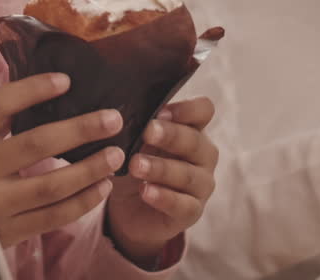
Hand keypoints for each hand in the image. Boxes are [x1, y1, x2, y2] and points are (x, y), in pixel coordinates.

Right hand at [0, 73, 124, 272]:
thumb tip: (46, 97)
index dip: (33, 89)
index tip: (66, 81)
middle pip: (36, 144)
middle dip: (81, 129)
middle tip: (113, 118)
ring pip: (52, 186)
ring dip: (91, 169)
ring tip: (115, 154)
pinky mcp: (7, 234)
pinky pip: (54, 217)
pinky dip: (83, 202)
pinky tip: (101, 187)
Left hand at [105, 97, 218, 266]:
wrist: (131, 208)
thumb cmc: (137, 163)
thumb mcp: (134, 142)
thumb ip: (136, 126)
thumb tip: (116, 112)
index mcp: (192, 129)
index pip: (203, 111)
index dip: (187, 109)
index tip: (160, 111)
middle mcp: (203, 155)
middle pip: (196, 141)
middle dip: (170, 135)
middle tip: (147, 132)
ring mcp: (201, 185)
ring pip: (187, 174)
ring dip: (161, 168)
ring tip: (135, 165)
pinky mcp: (192, 211)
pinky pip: (182, 205)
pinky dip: (163, 197)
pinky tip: (145, 191)